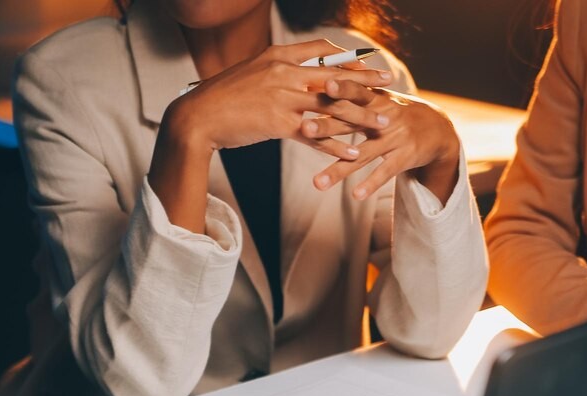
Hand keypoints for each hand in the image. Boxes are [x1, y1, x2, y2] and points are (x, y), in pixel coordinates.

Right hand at [150, 39, 391, 233]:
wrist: (197, 117)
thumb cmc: (221, 98)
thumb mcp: (250, 74)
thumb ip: (275, 72)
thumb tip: (291, 74)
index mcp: (278, 56)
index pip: (322, 51)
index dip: (348, 58)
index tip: (368, 63)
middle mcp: (285, 73)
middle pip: (336, 77)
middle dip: (367, 82)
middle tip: (390, 86)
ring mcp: (283, 98)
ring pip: (333, 107)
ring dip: (361, 116)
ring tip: (384, 125)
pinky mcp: (279, 124)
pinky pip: (317, 136)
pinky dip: (338, 146)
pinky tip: (355, 154)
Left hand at [304, 79, 461, 204]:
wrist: (438, 129)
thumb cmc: (397, 114)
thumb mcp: (380, 99)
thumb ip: (353, 96)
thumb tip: (316, 84)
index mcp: (376, 100)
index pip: (356, 92)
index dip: (341, 88)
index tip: (323, 85)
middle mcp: (384, 117)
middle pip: (352, 122)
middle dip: (328, 125)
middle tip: (305, 128)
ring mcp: (395, 138)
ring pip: (362, 155)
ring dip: (338, 169)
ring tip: (317, 183)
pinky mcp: (405, 157)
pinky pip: (384, 172)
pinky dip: (370, 184)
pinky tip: (355, 196)